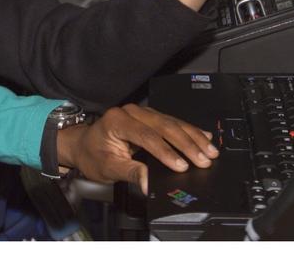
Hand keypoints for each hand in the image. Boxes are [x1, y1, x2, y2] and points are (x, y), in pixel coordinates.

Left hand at [56, 104, 218, 194]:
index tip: (182, 166)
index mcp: (117, 121)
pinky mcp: (149, 117)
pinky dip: (189, 131)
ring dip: (193, 137)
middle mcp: (131, 112)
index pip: (147, 136)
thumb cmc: (92, 154)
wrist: (84, 144)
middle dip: (187, 144)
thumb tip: (148, 182)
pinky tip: (204, 136)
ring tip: (210, 150)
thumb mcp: (106, 168)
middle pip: (164, 126)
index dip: (166, 152)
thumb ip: (129, 172)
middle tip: (204, 159)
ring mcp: (141, 112)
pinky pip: (172, 122)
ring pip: (172, 122)